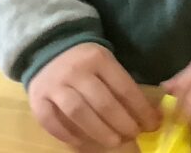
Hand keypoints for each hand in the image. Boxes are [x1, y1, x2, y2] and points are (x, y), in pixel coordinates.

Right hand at [28, 43, 159, 151]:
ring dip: (99, 131)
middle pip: (102, 102)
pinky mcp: (37, 99)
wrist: (48, 48)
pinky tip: (83, 142)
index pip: (124, 88)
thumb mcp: (106, 62)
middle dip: (122, 123)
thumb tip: (147, 113)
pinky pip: (52, 121)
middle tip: (133, 135)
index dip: (140, 109)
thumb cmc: (86, 60)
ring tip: (114, 142)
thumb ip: (122, 84)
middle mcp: (76, 71)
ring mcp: (54, 85)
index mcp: (99, 59)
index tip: (153, 123)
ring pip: (78, 113)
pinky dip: (68, 135)